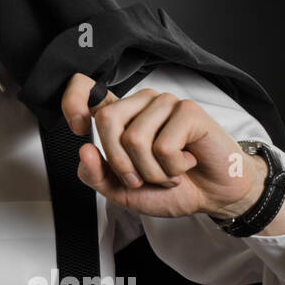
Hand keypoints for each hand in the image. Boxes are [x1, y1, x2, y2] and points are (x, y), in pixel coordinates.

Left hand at [60, 73, 265, 219]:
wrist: (212, 196)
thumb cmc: (169, 189)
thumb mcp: (122, 191)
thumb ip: (96, 175)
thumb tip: (83, 151)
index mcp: (119, 116)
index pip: (85, 87)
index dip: (73, 102)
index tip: (78, 128)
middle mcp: (139, 103)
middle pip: (107, 120)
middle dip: (121, 163)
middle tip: (141, 179)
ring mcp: (164, 103)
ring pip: (135, 138)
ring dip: (152, 171)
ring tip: (169, 173)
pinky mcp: (188, 110)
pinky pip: (163, 146)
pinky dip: (172, 169)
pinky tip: (186, 164)